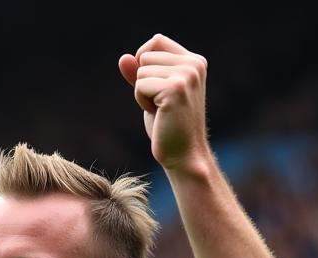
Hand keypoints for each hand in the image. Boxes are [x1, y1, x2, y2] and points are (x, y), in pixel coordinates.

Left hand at [118, 34, 210, 172]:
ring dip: (143, 94)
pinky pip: (140, 86)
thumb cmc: (169, 128)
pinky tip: (159, 115)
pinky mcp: (175, 89)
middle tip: (162, 106)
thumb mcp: (154, 95)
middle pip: (146, 55)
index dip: (145, 63)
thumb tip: (123, 58)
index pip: (156, 41)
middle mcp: (194, 64)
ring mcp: (186, 76)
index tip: (159, 89)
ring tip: (162, 111)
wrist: (184, 156)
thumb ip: (141, 74)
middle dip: (145, 82)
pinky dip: (142, 102)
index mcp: (195, 61)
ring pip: (141, 71)